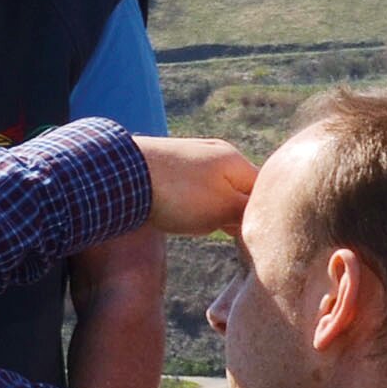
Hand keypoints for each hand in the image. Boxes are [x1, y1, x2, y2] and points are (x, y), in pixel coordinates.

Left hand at [138, 136, 258, 237]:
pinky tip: (178, 212)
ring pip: (215, 190)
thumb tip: (260, 217)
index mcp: (235, 160)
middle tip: (223, 232)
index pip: (264, 190)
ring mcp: (191, 155)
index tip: (251, 235)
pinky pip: (192, 188)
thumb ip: (246, 213)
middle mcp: (217, 152)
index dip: (261, 215)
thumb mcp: (221, 209)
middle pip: (240, 189)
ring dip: (212, 210)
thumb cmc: (178, 194)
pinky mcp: (169, 164)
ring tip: (196, 222)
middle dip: (235, 213)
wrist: (123, 173)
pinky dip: (191, 203)